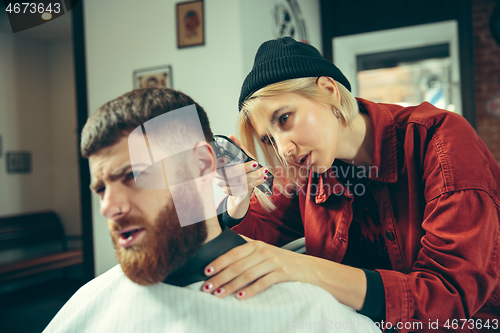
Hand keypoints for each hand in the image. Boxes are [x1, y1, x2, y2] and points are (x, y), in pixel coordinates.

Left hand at [200, 239, 316, 298]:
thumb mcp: (264, 251)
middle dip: (220, 277)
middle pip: (237, 265)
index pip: (233, 253)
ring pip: (248, 275)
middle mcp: (263, 251)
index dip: (218, 262)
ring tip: (219, 294)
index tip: (205, 271)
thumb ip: (245, 248)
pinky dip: (251, 290)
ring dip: (231, 286)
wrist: (309, 268)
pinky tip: (240, 297)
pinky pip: (263, 283)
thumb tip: (221, 247)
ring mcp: (274, 261)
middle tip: (207, 288)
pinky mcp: (283, 272)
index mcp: (256, 244)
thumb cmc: (280, 260)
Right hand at [213, 135, 267, 205]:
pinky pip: (243, 190)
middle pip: (230, 174)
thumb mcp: (239, 156)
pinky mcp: (231, 193)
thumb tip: (231, 136)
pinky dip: (254, 183)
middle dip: (244, 169)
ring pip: (239, 183)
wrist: (241, 184)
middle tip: (255, 164)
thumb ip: (236, 147)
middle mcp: (218, 177)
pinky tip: (261, 179)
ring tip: (263, 172)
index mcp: (217, 166)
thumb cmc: (239, 168)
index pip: (217, 164)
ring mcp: (224, 187)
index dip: (221, 162)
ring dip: (253, 177)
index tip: (229, 159)